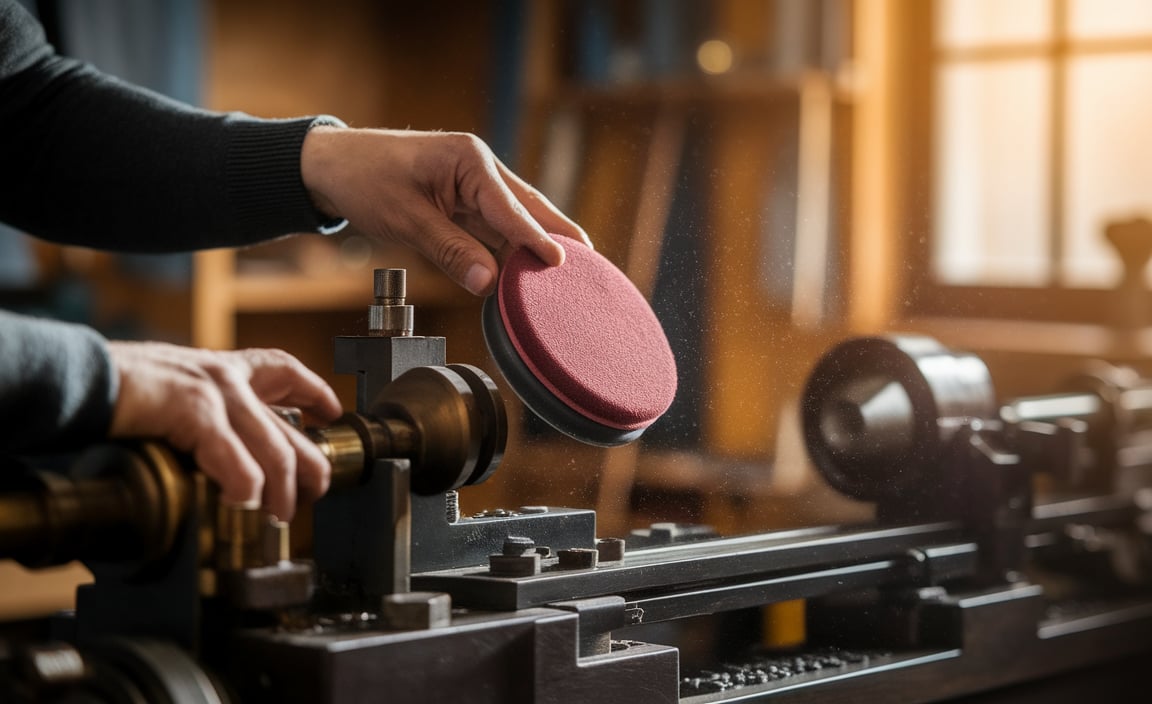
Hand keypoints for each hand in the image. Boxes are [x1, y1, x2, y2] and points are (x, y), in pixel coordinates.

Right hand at [105, 341, 341, 521]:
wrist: (77, 379)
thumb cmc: (117, 393)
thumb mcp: (174, 395)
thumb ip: (203, 418)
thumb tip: (221, 455)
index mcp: (222, 368)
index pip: (283, 369)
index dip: (314, 390)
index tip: (331, 411)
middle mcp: (227, 375)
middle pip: (291, 429)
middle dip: (309, 470)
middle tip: (310, 497)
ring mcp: (215, 391)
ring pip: (274, 450)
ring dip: (282, 491)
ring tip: (278, 515)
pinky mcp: (195, 410)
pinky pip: (237, 459)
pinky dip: (245, 486)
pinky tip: (243, 502)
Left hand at [300, 127, 591, 295]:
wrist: (331, 166)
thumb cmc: (364, 179)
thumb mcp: (405, 219)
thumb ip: (450, 251)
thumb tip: (488, 283)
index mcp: (469, 161)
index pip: (512, 208)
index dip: (537, 239)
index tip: (562, 263)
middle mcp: (479, 169)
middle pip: (529, 208)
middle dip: (557, 235)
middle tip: (590, 264)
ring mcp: (474, 184)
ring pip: (516, 219)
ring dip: (537, 244)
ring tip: (567, 272)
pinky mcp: (464, 201)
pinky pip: (496, 227)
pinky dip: (512, 247)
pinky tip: (526, 269)